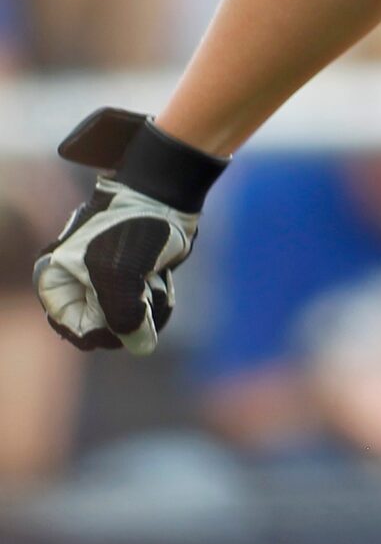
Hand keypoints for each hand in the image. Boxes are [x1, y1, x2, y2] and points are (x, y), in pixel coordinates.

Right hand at [33, 109, 225, 355]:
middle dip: (132, 315)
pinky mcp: (130, 283)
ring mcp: (102, 284)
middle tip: (145, 289)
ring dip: (149, 308)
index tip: (130, 313)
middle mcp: (74, 285)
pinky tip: (163, 280)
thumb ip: (123, 316)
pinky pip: (144, 311)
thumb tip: (141, 348)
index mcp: (54, 281)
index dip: (106, 331)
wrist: (162, 195)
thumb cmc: (132, 227)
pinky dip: (158, 302)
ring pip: (128, 322)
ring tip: (154, 280)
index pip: (75, 330)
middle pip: (105, 330)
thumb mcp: (119, 274)